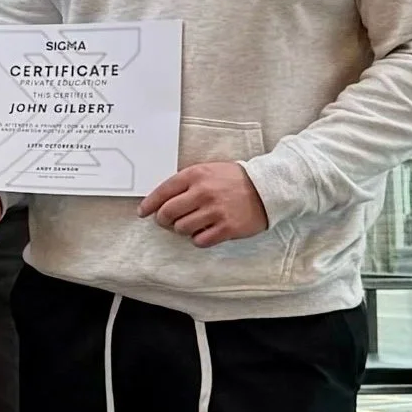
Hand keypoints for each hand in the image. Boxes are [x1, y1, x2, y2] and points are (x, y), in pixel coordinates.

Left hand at [138, 161, 268, 247]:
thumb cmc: (235, 180)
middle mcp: (203, 192)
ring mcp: (215, 211)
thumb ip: (186, 182)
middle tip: (167, 221)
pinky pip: (200, 240)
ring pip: (181, 229)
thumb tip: (161, 199)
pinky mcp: (227, 227)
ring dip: (182, 229)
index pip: (162, 191)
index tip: (143, 212)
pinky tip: (205, 232)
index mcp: (196, 175)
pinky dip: (199, 239)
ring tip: (192, 224)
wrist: (269, 187)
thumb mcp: (209, 170)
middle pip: (167, 213)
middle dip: (163, 220)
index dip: (149, 204)